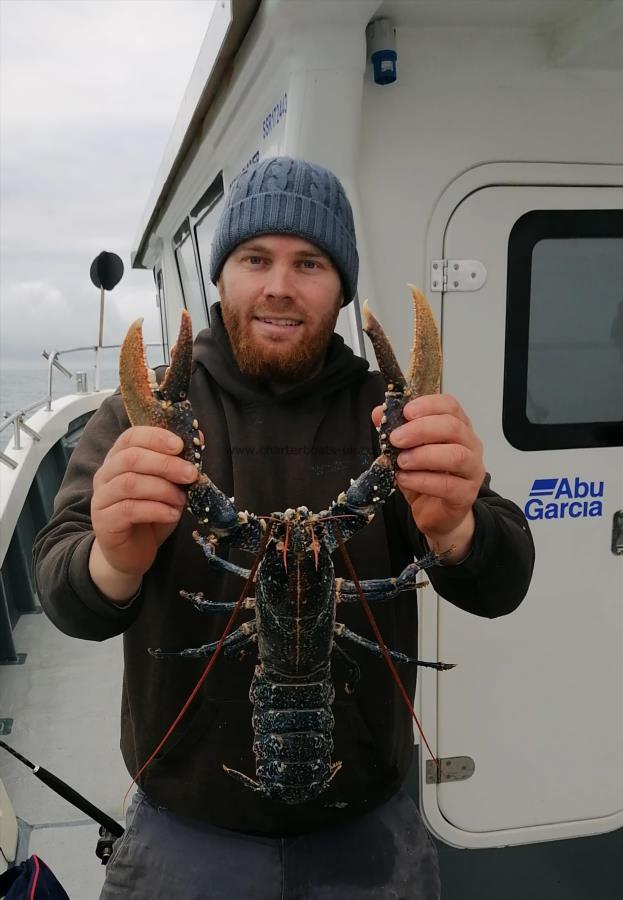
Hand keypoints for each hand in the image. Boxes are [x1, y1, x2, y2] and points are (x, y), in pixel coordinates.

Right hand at [89, 426, 197, 601]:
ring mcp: (101, 498)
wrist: (131, 554)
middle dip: (166, 464)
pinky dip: (155, 509)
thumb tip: (198, 435)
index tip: (180, 445)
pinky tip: (171, 514)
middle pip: (131, 458)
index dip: (156, 437)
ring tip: (181, 499)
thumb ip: (179, 463)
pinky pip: (128, 510)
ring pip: (129, 483)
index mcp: (119, 459)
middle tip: (191, 474)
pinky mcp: (103, 522)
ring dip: (162, 489)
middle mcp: (105, 475)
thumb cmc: (151, 515)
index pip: (131, 437)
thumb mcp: (170, 486)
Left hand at [372, 394, 484, 560]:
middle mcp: (470, 444)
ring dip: (423, 455)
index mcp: (457, 427)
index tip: (406, 411)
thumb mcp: (405, 451)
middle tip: (396, 439)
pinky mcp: (466, 494)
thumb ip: (395, 431)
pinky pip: (447, 484)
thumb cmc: (425, 477)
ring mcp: (472, 469)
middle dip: (421, 430)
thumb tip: (378, 413)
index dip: (428, 405)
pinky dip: (422, 480)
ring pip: (455, 455)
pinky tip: (404, 479)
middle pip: (453, 427)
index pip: (450, 405)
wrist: (437, 514)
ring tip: (400, 461)